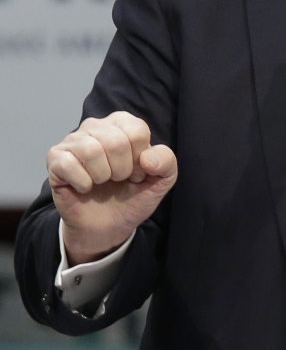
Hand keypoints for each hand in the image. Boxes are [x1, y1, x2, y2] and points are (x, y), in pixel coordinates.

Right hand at [47, 112, 177, 265]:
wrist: (108, 226)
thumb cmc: (132, 196)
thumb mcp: (160, 180)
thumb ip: (166, 162)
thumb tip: (147, 158)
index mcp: (122, 124)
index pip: (137, 131)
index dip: (140, 160)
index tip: (136, 172)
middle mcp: (96, 126)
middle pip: (115, 142)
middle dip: (122, 170)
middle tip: (118, 179)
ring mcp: (73, 141)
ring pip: (91, 151)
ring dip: (102, 176)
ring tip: (102, 182)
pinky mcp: (55, 159)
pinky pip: (68, 165)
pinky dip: (82, 183)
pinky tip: (84, 187)